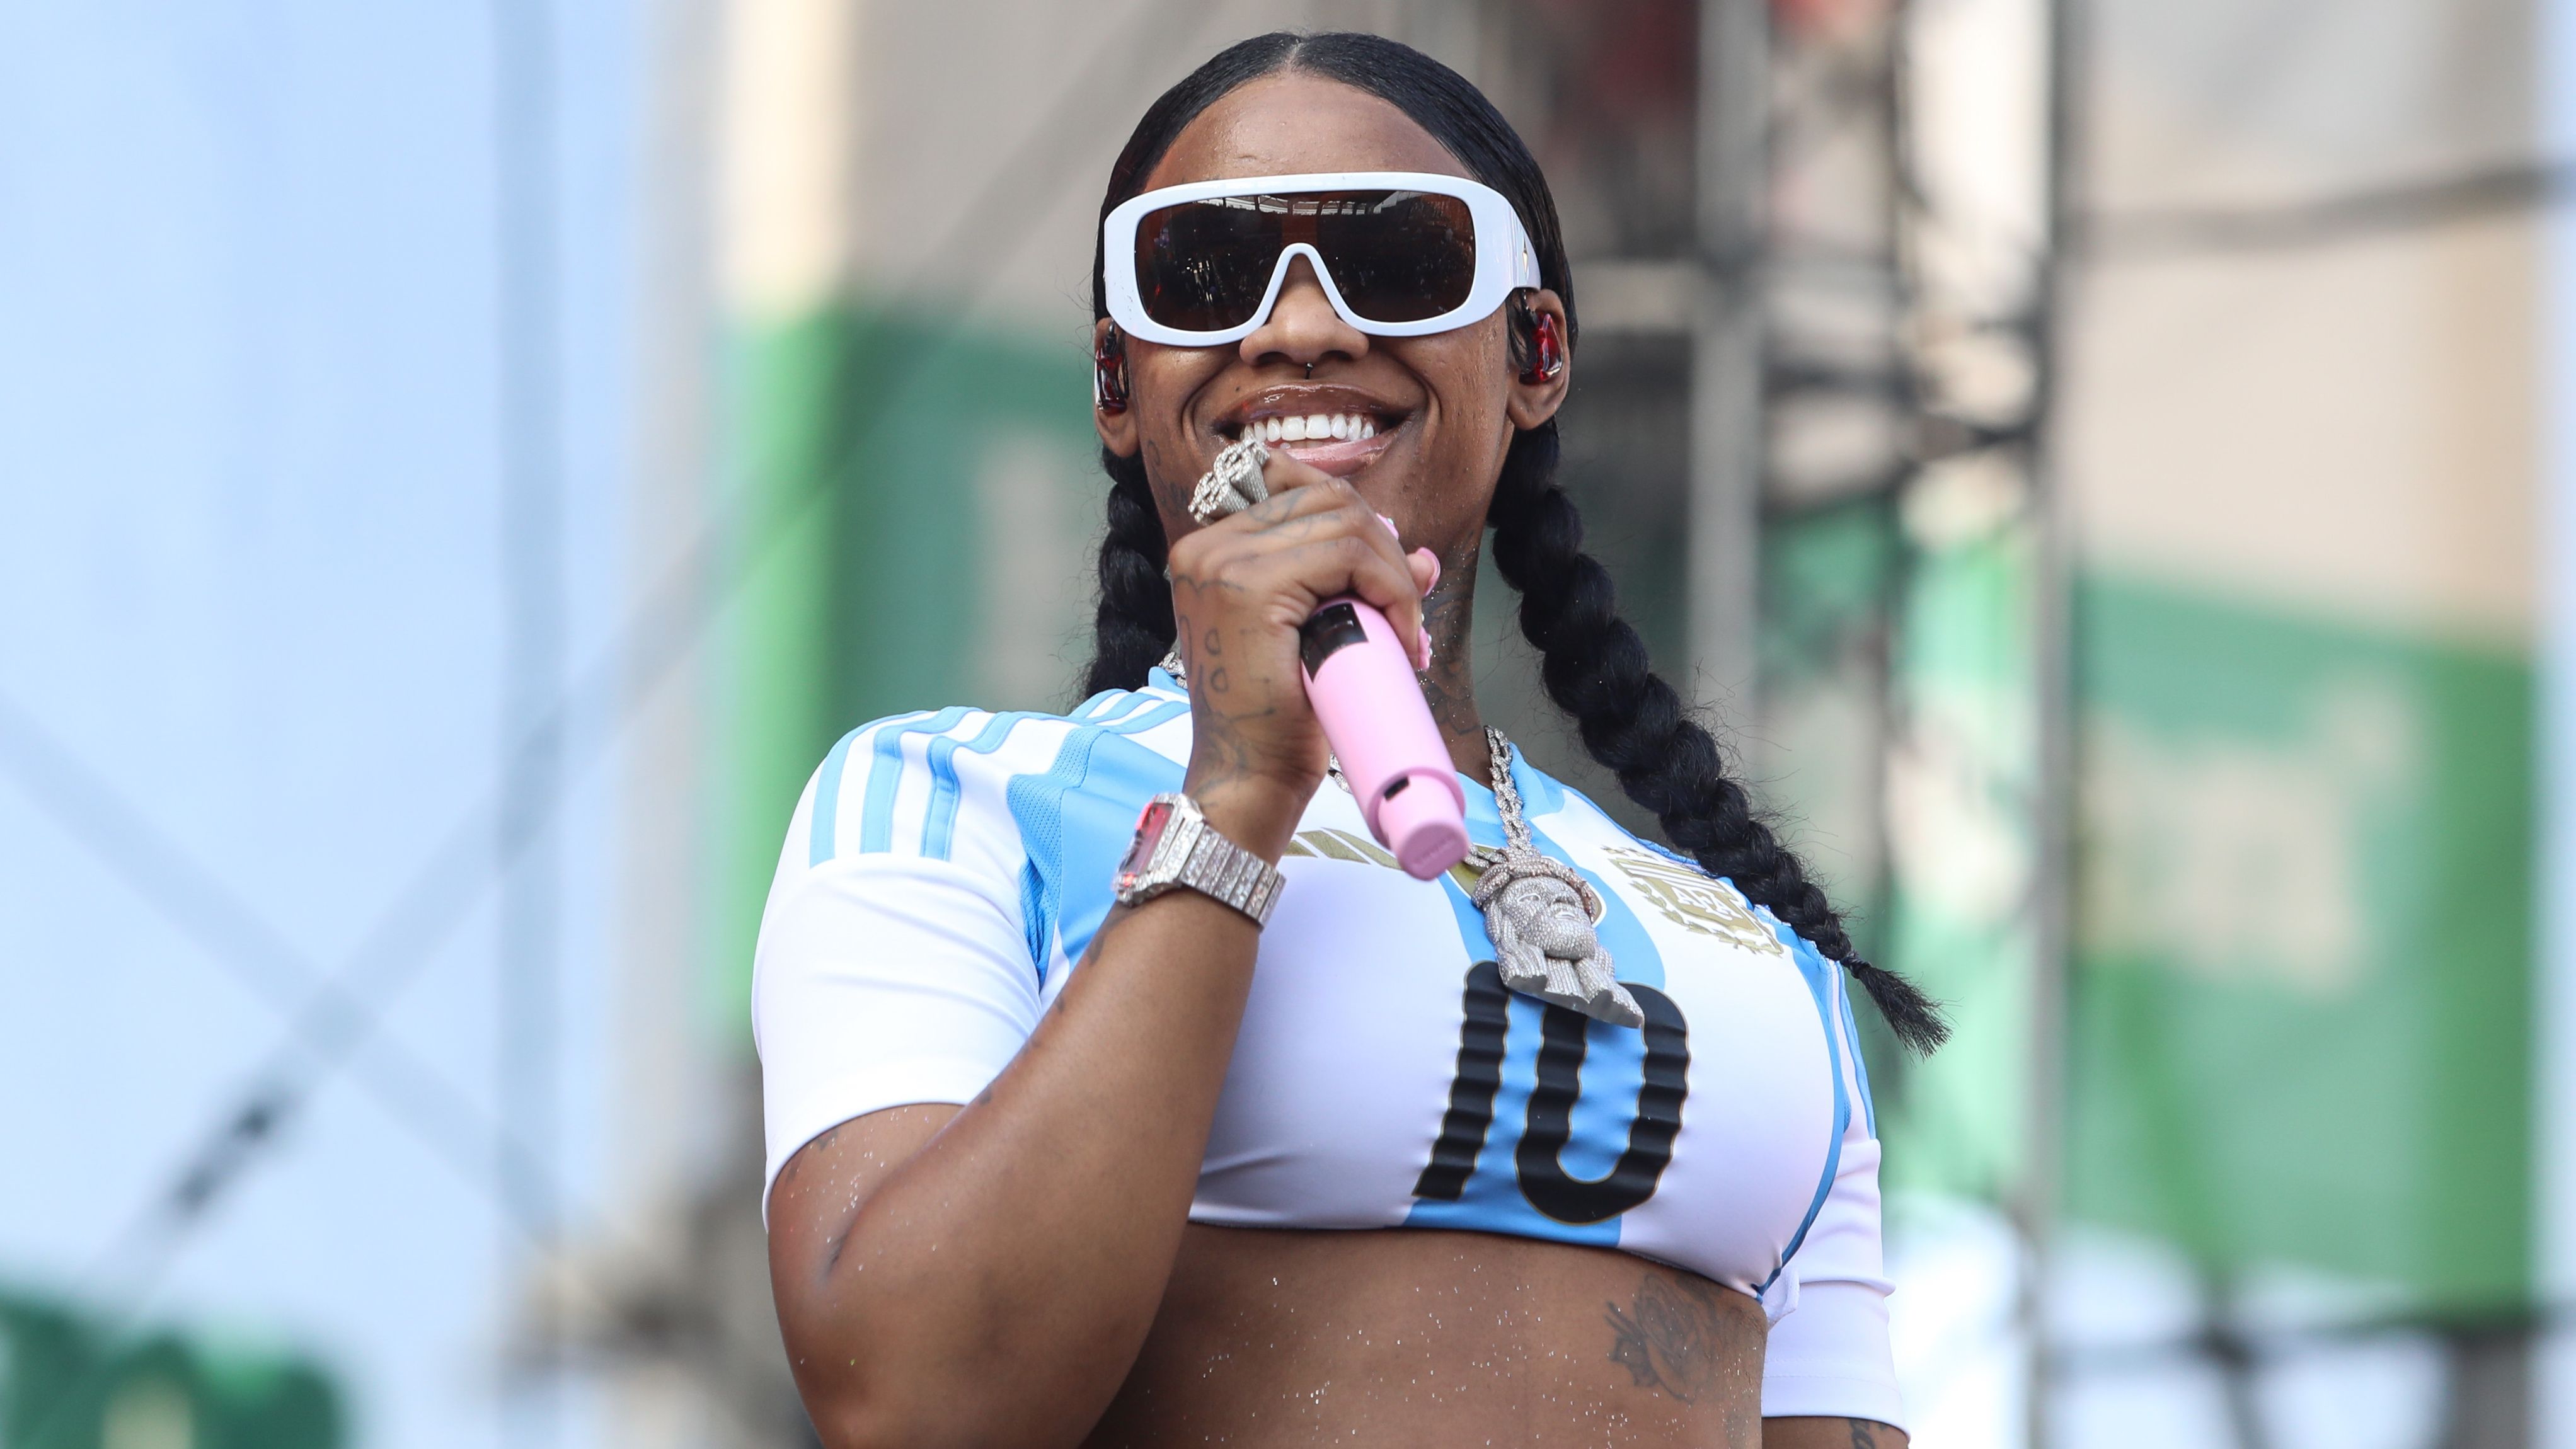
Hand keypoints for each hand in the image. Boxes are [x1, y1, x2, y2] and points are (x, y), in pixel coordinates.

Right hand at [1166, 454, 1439, 853]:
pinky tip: (1402, 638)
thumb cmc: (1278, 720)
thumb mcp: (1319, 633)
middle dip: (1385, 550)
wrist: (1249, 782)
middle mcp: (1205, 546)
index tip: (1388, 583)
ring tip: (1404, 632)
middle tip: (1407, 613)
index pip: (1302, 491)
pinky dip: (1392, 589)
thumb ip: (1357, 586)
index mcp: (1211, 551)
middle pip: (1328, 499)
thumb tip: (1424, 557)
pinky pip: (1348, 554)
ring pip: (1345, 522)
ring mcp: (1220, 562)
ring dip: (1393, 574)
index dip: (1360, 526)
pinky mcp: (1248, 586)